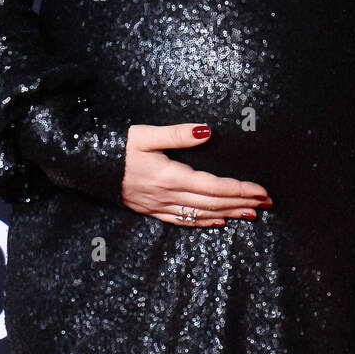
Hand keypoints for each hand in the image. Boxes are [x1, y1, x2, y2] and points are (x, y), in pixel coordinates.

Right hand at [121, 123, 271, 227]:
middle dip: (242, 203)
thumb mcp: (144, 134)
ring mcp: (159, 205)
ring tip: (251, 214)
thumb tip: (207, 131)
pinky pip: (182, 220)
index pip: (214, 186)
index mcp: (169, 176)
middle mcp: (167, 195)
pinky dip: (203, 222)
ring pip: (201, 214)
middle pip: (212, 203)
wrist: (86, 166)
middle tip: (267, 203)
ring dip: (229, 213)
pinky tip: (217, 222)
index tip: (261, 190)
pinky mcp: (151, 209)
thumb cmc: (117, 146)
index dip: (239, 189)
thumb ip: (177, 134)